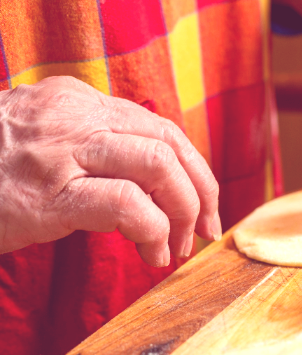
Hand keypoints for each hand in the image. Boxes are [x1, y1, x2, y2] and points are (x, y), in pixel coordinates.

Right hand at [0, 76, 220, 266]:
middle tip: (204, 231)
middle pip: (169, 145)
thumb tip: (151, 179)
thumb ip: (93, 145)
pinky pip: (126, 205)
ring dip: (183, 212)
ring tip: (176, 247)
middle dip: (202, 192)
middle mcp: (75, 117)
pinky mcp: (48, 195)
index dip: (195, 168)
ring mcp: (61, 153)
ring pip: (158, 168)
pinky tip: (150, 252)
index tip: (205, 204)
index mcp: (78, 101)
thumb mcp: (43, 140)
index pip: (160, 128)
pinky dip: (153, 230)